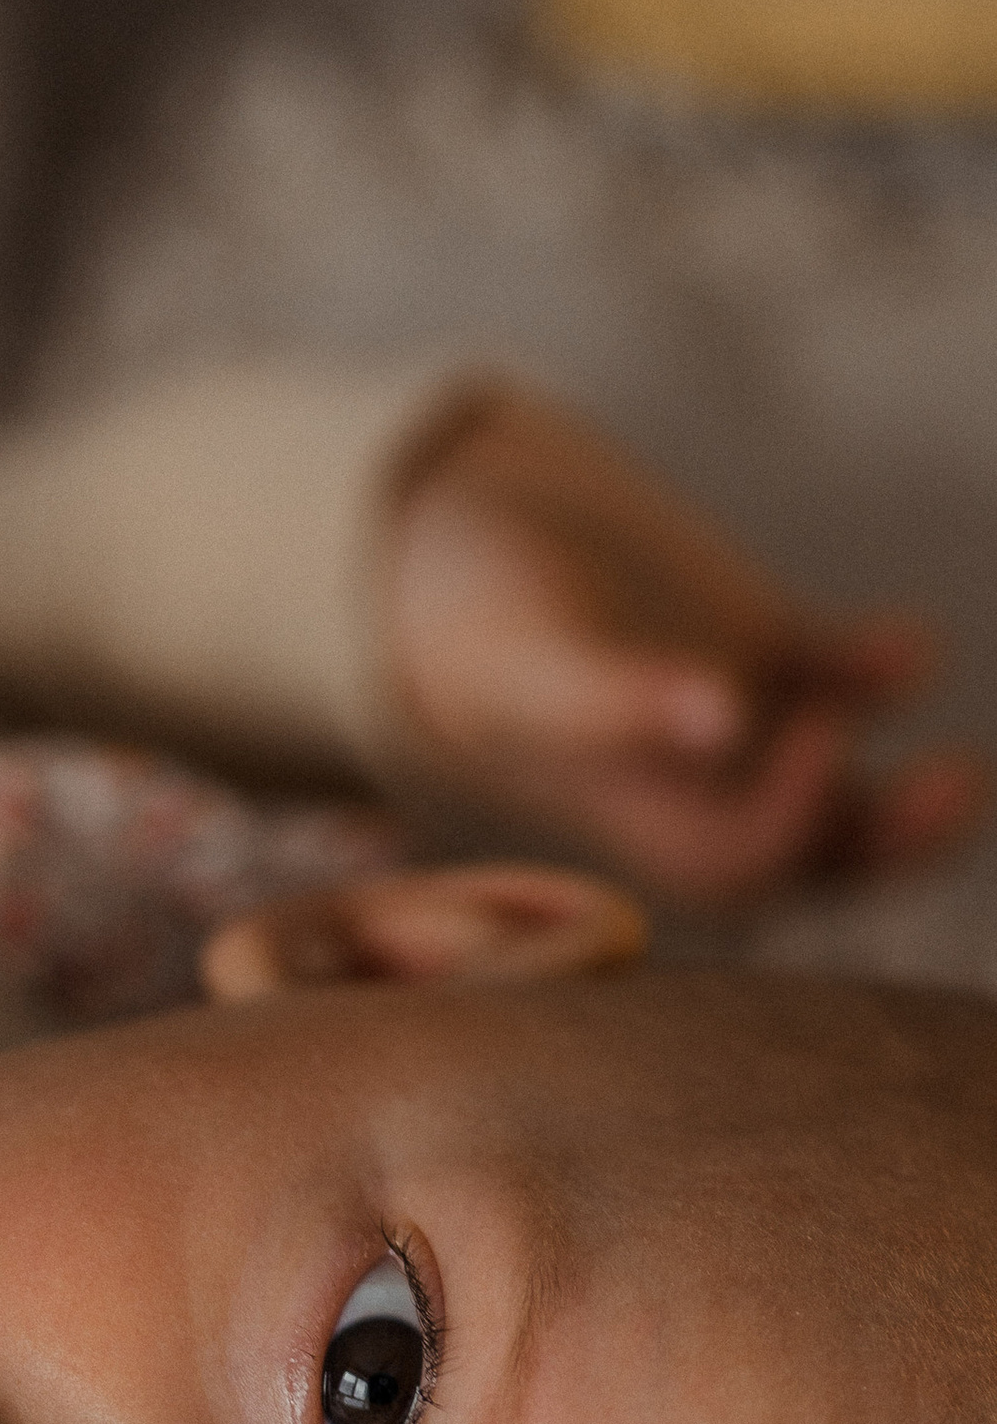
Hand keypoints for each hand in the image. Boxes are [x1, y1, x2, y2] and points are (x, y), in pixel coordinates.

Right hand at [387, 390, 984, 905]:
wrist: (475, 556)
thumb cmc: (486, 624)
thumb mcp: (537, 664)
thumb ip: (618, 696)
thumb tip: (725, 719)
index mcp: (640, 823)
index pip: (741, 867)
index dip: (796, 816)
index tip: (818, 727)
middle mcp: (702, 795)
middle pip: (814, 861)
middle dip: (890, 845)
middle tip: (950, 787)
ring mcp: (745, 738)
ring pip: (846, 804)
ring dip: (911, 804)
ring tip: (960, 776)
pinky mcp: (771, 665)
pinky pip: (842, 689)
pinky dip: (879, 671)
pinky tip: (904, 643)